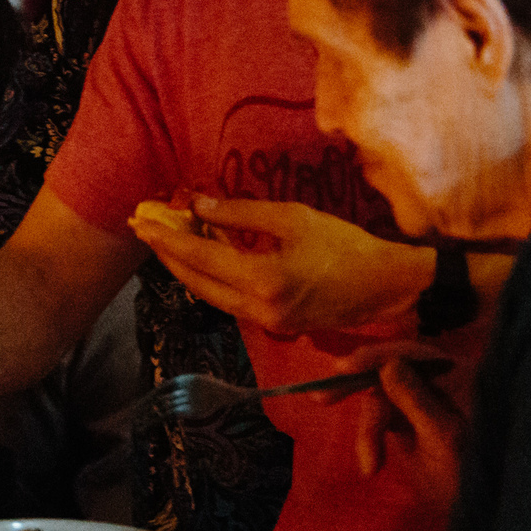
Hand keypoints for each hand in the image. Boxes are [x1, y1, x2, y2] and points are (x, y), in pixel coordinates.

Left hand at [128, 195, 428, 336]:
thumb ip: (241, 213)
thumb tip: (198, 204)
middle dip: (168, 255)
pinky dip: (211, 278)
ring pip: (210, 295)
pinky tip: (203, 256)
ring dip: (186, 268)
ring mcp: (265, 323)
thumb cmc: (346, 245)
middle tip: (144, 228)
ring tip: (166, 239)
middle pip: (197, 282)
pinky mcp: (274, 326)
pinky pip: (229, 300)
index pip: (201, 257)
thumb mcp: (294, 218)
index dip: (168, 238)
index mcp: (263, 280)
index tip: (143, 221)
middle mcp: (258, 309)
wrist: (388, 285)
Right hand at [323, 339, 465, 503]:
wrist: (477, 514)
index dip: (375, 356)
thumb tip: (389, 365)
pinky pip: (381, 419)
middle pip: (387, 372)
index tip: (342, 368)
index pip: (410, 354)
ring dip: (368, 431)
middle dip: (357, 389)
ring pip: (379, 399)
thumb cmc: (470, 477)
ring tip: (370, 466)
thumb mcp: (444, 437)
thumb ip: (417, 399)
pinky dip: (371, 439)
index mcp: (456, 379)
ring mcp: (422, 404)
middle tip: (321, 399)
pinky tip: (371, 464)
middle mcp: (437, 384)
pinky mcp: (409, 423)